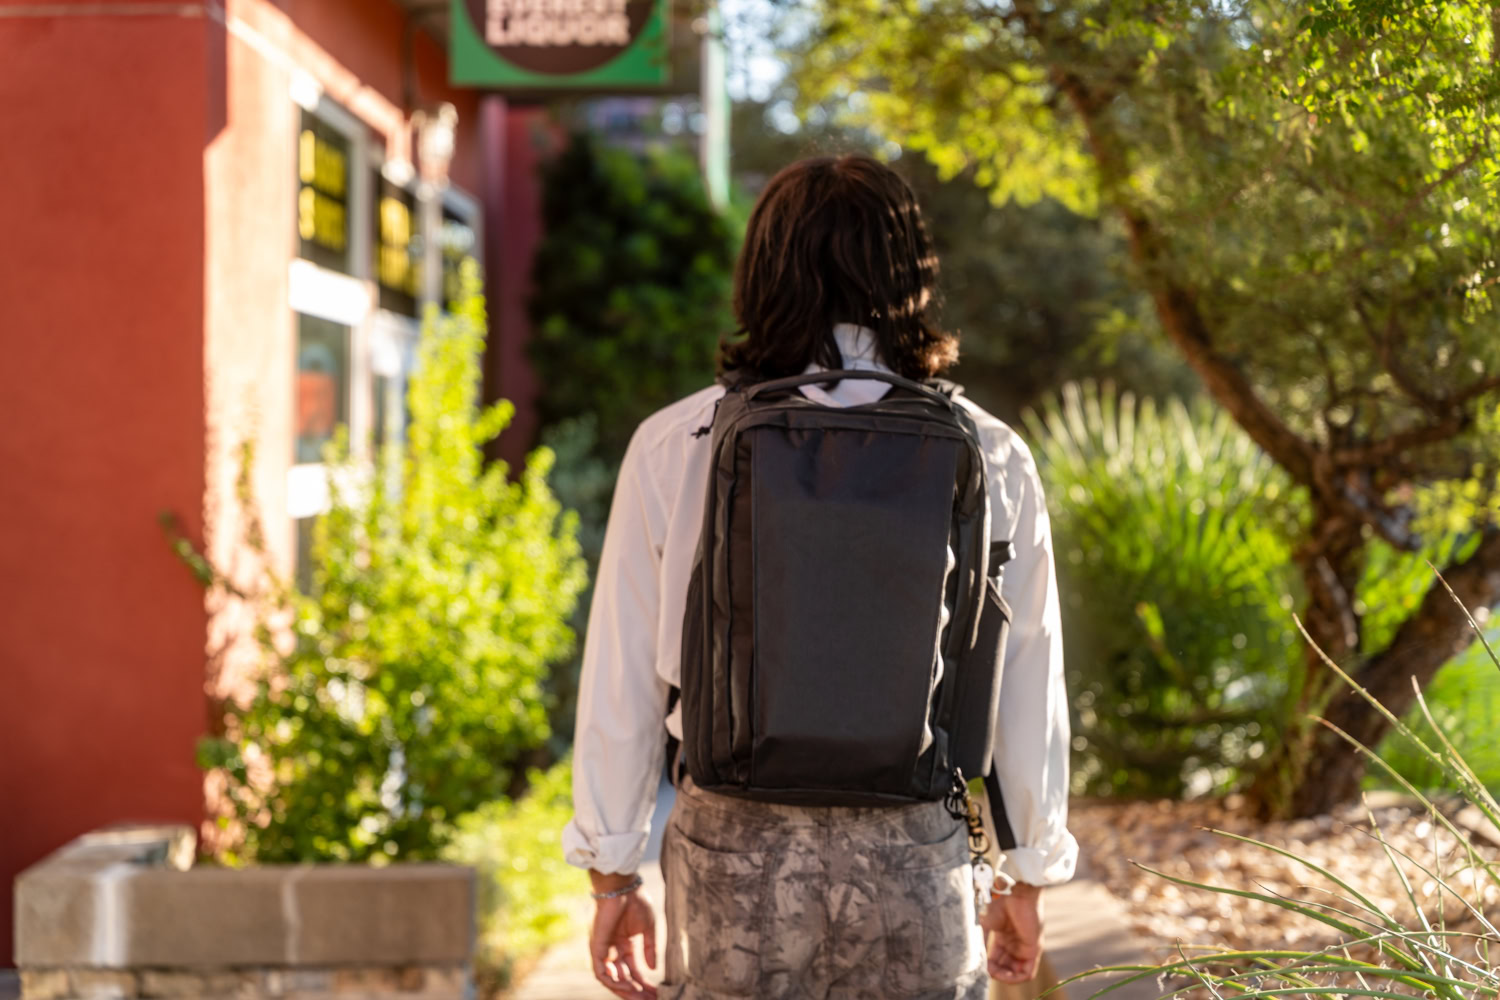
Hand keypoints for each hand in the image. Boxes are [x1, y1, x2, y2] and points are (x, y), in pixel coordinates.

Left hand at [588, 873, 657, 999]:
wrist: (622, 887)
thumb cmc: (636, 901)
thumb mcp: (648, 928)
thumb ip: (650, 949)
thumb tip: (653, 969)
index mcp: (624, 944)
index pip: (634, 970)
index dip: (645, 983)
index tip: (658, 993)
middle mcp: (612, 949)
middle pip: (623, 977)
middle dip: (636, 991)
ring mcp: (603, 949)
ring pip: (611, 978)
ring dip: (625, 990)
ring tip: (640, 998)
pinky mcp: (596, 948)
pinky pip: (601, 972)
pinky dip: (612, 982)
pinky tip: (627, 987)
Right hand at [980, 881, 1043, 983]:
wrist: (1014, 891)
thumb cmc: (999, 903)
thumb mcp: (985, 924)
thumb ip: (981, 941)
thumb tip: (974, 958)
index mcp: (1004, 937)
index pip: (996, 959)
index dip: (988, 966)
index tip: (980, 965)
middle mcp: (1015, 944)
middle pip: (1005, 968)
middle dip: (996, 973)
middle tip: (987, 971)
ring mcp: (1025, 947)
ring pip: (1016, 973)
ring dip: (1005, 978)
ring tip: (995, 974)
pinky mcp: (1034, 949)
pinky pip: (1027, 973)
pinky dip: (1016, 979)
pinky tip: (1005, 975)